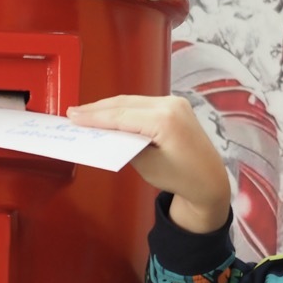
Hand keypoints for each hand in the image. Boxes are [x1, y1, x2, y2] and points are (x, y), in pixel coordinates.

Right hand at [67, 94, 230, 232]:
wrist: (209, 180)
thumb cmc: (183, 178)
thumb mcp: (146, 165)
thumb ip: (124, 145)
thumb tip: (105, 133)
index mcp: (166, 120)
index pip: (121, 115)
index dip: (94, 117)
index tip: (74, 117)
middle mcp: (172, 105)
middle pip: (124, 103)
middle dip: (97, 109)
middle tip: (73, 113)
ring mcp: (175, 103)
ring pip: (131, 101)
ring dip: (108, 107)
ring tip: (86, 113)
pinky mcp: (174, 106)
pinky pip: (142, 104)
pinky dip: (123, 108)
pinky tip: (109, 113)